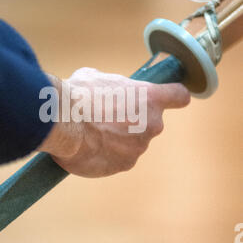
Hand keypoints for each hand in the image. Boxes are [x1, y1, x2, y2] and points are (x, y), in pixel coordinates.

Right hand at [40, 68, 189, 176]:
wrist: (63, 123)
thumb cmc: (78, 96)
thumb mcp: (97, 78)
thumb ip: (114, 86)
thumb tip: (108, 90)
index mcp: (150, 97)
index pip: (179, 96)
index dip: (174, 97)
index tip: (170, 98)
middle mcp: (152, 124)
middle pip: (150, 123)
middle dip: (133, 121)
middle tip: (108, 117)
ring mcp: (139, 147)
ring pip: (133, 142)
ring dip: (118, 139)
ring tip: (92, 132)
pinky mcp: (125, 165)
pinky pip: (119, 158)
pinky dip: (107, 155)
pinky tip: (90, 146)